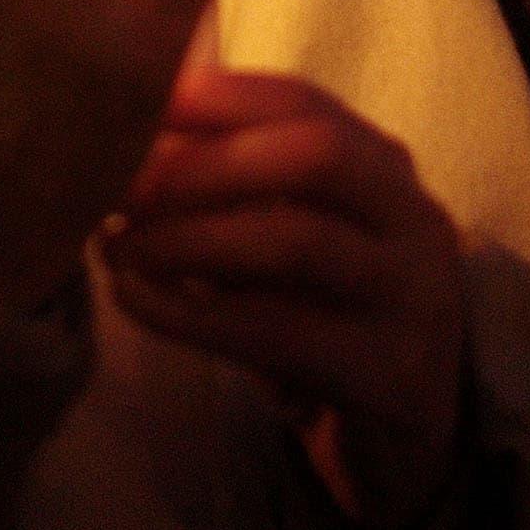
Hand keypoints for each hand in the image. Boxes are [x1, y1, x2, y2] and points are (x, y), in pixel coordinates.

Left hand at [104, 63, 468, 529]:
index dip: (216, 96)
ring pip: (299, 242)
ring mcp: (413, 297)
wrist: (406, 432)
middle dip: (204, 163)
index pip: (302, 102)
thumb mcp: (286, 234)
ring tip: (116, 246)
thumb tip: (116, 142)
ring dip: (190, 237)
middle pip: (314, 156)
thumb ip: (224, 186)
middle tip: (118, 185)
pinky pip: (282, 333)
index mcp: (382, 167)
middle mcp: (412, 219)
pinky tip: (134, 299)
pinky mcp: (390, 375)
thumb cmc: (320, 313)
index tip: (136, 105)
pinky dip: (194, 313)